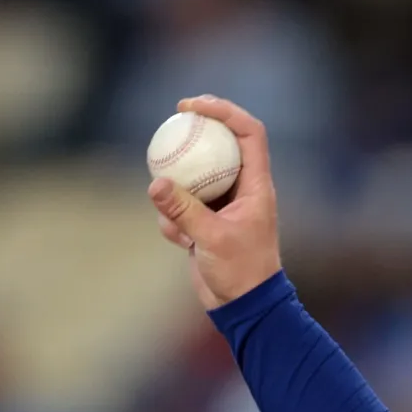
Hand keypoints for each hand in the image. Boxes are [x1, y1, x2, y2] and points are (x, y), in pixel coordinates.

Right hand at [148, 95, 281, 309]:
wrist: (242, 305)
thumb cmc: (241, 272)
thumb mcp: (211, 239)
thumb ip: (183, 210)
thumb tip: (155, 183)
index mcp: (257, 186)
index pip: (249, 133)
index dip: (225, 111)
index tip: (192, 106)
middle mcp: (243, 189)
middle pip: (221, 145)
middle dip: (195, 134)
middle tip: (170, 125)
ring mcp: (223, 204)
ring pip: (194, 177)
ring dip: (176, 191)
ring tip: (176, 219)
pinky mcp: (205, 221)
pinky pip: (181, 206)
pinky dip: (173, 220)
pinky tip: (179, 242)